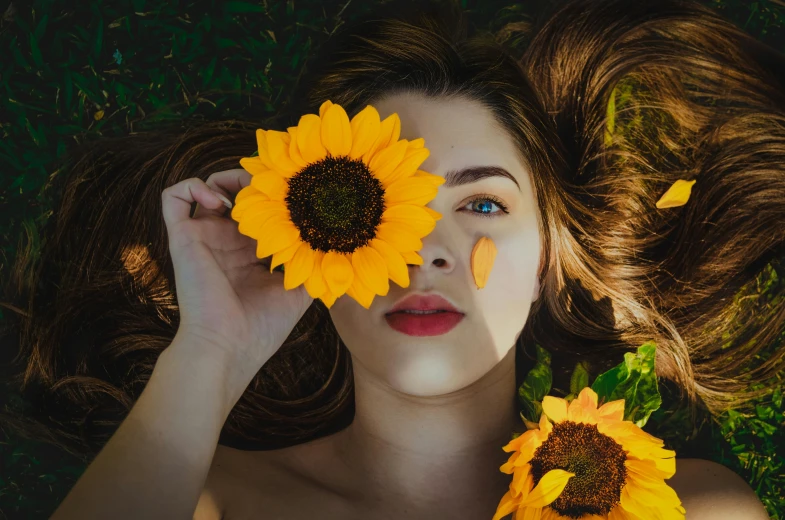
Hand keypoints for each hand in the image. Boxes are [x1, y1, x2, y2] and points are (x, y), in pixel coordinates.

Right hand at [161, 168, 312, 379]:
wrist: (229, 347)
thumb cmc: (263, 327)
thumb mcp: (300, 291)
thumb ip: (314, 263)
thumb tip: (337, 240)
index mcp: (252, 252)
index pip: (260, 210)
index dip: (273, 196)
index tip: (293, 192)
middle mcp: (227, 241)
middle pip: (235, 193)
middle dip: (253, 181)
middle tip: (271, 184)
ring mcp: (205, 237)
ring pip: (206, 187)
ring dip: (225, 178)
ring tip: (245, 193)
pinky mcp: (183, 237)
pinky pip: (173, 196)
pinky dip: (192, 185)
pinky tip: (219, 202)